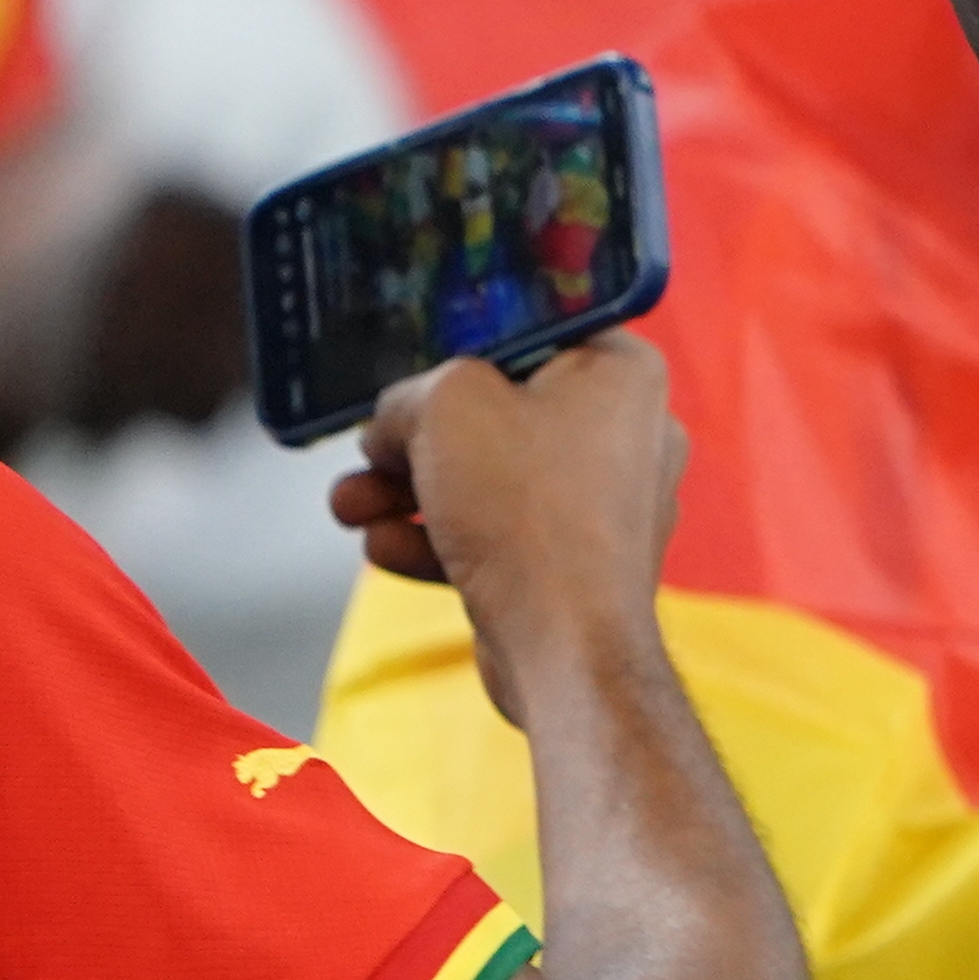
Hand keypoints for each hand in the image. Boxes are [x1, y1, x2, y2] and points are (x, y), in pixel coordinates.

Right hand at [332, 336, 688, 733]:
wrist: (566, 644)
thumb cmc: (524, 506)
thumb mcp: (444, 407)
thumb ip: (410, 395)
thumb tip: (395, 425)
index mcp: (622, 372)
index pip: (530, 335)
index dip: (458, 353)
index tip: (409, 377)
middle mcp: (629, 431)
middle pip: (497, 416)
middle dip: (414, 442)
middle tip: (368, 454)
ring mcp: (607, 503)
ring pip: (486, 481)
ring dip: (406, 494)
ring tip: (349, 507)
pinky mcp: (577, 563)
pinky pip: (497, 535)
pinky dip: (438, 540)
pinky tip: (384, 549)